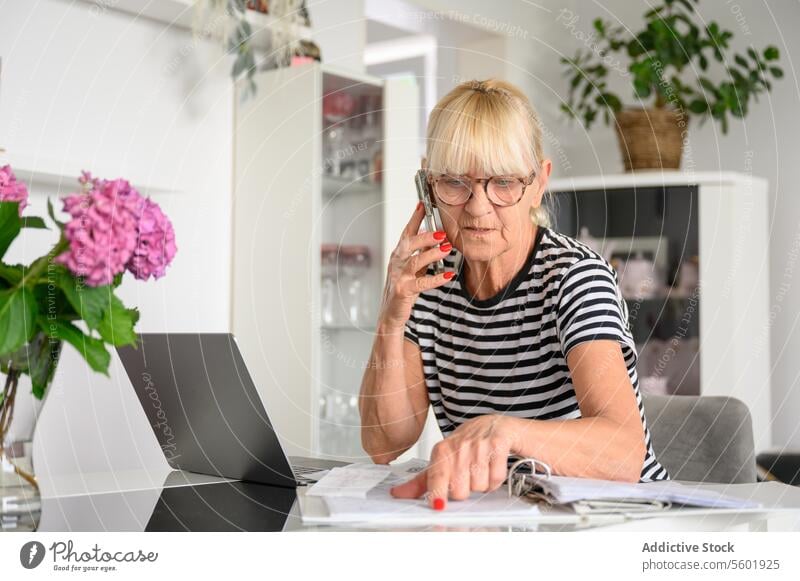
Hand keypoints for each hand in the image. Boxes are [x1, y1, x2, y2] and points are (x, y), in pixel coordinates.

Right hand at [377, 201, 454, 330]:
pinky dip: (436, 278)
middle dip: (425, 236)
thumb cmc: (402, 289)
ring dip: (432, 254)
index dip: (414, 218)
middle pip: (409, 244)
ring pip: (415, 261)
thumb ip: (421, 253)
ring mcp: (398, 276)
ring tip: (447, 248)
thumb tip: (433, 237)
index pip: (406, 232)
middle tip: (441, 232)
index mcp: (398, 255)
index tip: (423, 204)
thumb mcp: (412, 268)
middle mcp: (396, 263)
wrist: (391, 314)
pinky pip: (421, 283)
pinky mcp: (403, 291)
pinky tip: (449, 275)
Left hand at [389, 415, 515, 509]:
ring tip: (482, 468)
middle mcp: (458, 446)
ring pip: (479, 487)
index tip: (438, 506)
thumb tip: (397, 493)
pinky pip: (496, 478)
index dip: (437, 495)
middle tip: (468, 476)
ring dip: (483, 484)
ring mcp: (479, 444)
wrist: (496, 425)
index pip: (435, 478)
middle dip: (466, 490)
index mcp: (441, 450)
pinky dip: (496, 479)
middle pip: (459, 491)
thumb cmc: (468, 445)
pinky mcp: (498, 444)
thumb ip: (422, 481)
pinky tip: (493, 466)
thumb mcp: (443, 460)